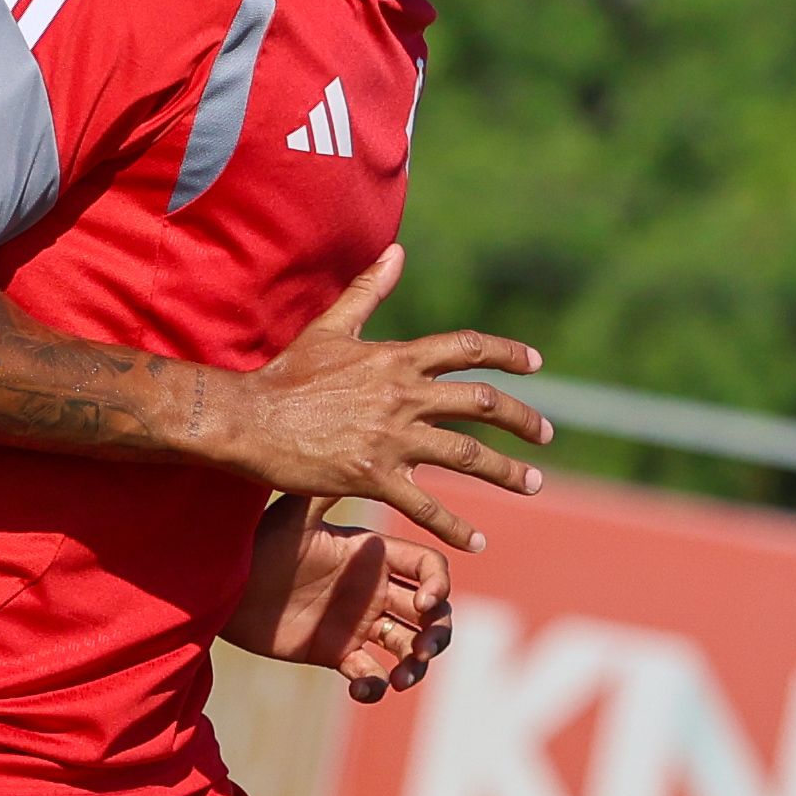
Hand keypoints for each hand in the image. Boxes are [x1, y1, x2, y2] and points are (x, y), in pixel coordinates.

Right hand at [215, 250, 547, 552]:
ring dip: (507, 472)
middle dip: (523, 420)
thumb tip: (396, 251)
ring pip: (466, 455)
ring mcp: (391, 438)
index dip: (508, 354)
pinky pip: (425, 505)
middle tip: (546, 435)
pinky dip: (454, 527)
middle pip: (482, 403)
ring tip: (534, 484)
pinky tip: (477, 544)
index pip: (467, 349)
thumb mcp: (330, 327)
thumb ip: (368, 291)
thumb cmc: (285, 375)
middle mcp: (403, 396)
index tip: (536, 365)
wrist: (249, 420)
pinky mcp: (373, 477)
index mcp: (397, 358)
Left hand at [230, 502, 457, 700]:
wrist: (223, 586)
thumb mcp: (296, 515)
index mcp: (375, 555)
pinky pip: (371, 675)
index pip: (429, 568)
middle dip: (438, 631)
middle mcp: (374, 589)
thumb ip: (330, 493)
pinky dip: (375, 687)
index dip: (438, 585)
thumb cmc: (258, 544)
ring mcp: (358, 623)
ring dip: (417, 664)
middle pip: (432, 611)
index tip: (423, 604)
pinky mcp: (337, 653)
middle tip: (423, 649)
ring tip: (404, 677)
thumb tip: (363, 455)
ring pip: (409, 646)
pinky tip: (362, 688)